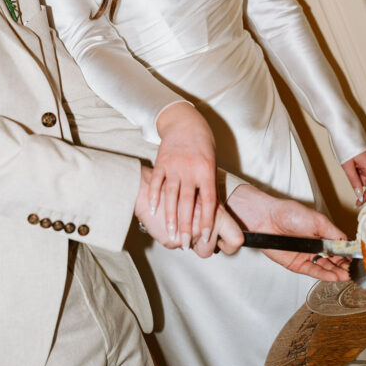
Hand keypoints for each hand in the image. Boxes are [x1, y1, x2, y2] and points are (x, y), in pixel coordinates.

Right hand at [151, 101, 217, 249]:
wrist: (184, 121)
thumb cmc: (202, 143)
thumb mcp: (211, 162)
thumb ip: (208, 184)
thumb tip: (209, 210)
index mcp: (207, 170)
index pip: (208, 201)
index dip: (207, 220)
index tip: (204, 236)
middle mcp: (190, 169)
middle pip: (188, 203)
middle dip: (187, 226)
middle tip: (186, 243)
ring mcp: (174, 166)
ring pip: (171, 196)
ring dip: (170, 217)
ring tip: (171, 234)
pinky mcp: (161, 162)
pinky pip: (157, 183)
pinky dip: (155, 197)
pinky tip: (154, 212)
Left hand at [226, 183, 350, 280]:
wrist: (265, 218)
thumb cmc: (288, 213)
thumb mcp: (317, 220)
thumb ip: (333, 232)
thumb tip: (348, 242)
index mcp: (322, 233)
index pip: (340, 246)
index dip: (349, 253)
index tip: (358, 260)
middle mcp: (315, 246)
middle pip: (334, 259)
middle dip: (344, 265)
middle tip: (353, 271)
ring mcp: (306, 255)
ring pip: (325, 267)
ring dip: (336, 272)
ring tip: (346, 276)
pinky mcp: (296, 264)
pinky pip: (313, 271)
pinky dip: (324, 275)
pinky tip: (334, 276)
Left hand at [341, 149, 365, 204]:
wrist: (343, 127)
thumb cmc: (343, 144)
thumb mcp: (346, 165)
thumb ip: (354, 181)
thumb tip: (359, 194)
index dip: (365, 196)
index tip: (358, 203)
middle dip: (359, 180)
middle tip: (348, 170)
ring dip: (358, 173)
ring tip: (348, 162)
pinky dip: (358, 168)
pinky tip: (351, 160)